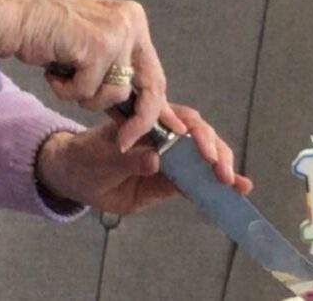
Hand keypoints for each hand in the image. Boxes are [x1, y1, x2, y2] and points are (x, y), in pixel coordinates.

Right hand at [0, 0, 178, 150]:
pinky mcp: (98, 45)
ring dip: (85, 97)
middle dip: (138, 121)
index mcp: (132, 19)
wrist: (10, 14)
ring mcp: (117, 32)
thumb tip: (141, 111)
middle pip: (150, 86)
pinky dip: (66, 90)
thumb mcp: (90, 46)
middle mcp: (131, 22)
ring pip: (115, 94)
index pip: (153, 72)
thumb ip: (115, 71)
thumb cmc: (43, 29)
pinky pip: (88, 91)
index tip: (166, 131)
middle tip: (123, 142)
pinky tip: (53, 71)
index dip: (157, 107)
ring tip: (64, 77)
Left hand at [34, 104, 250, 215]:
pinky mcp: (169, 182)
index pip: (181, 119)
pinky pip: (194, 183)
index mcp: (150, 121)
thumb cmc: (86, 156)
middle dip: (215, 152)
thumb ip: (128, 158)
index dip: (197, 133)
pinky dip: (213, 187)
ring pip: (203, 160)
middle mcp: (165, 137)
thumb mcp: (102, 156)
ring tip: (238, 184)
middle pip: (200, 138)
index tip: (204, 151)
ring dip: (223, 169)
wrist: (74, 178)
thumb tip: (154, 160)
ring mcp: (170, 159)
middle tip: (221, 172)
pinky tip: (234, 191)